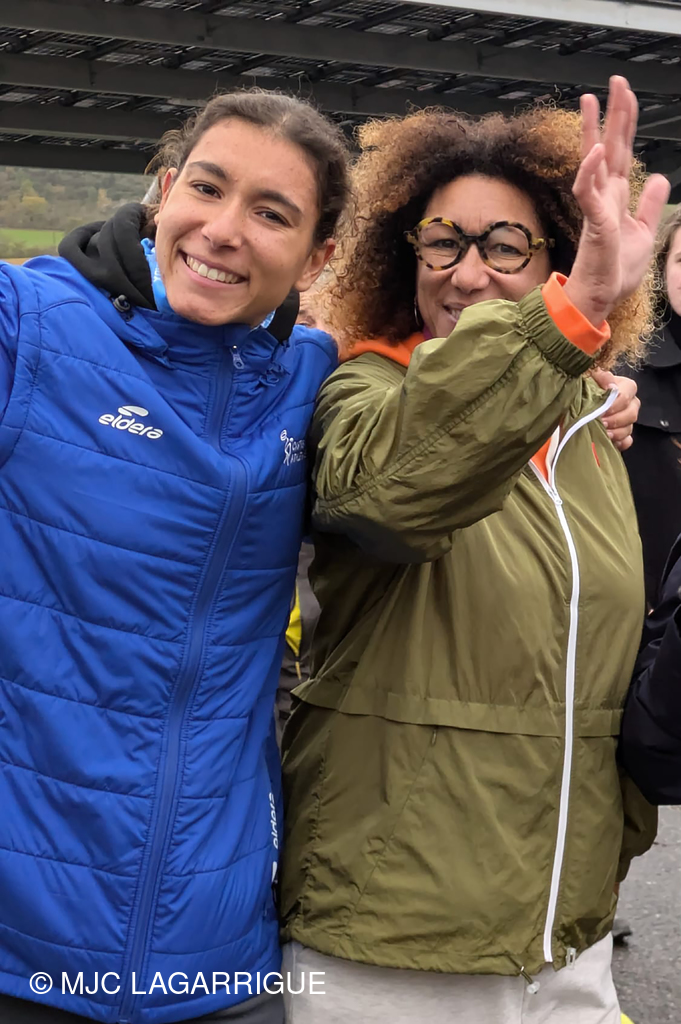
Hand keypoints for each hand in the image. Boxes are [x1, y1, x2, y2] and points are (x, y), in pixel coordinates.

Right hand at [563, 76, 669, 325]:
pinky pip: (587, 192)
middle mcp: (605, 196)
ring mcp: (597, 207)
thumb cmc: (615, 270)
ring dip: (592, 131)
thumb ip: (649, 203)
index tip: (625, 95)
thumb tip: (658, 177)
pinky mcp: (595, 222)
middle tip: (615, 82)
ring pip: (593, 161)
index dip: (626, 123)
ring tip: (590, 101)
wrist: (601, 298)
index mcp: (616, 196)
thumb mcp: (644, 231)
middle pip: (609, 147)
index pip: (622, 151)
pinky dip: (589, 172)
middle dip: (613, 114)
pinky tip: (593, 152)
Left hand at [591, 368, 639, 450]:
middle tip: (601, 422)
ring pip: (629, 428)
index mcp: (625, 387)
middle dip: (615, 420)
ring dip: (616, 433)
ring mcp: (627, 421)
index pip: (628, 393)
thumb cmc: (585, 388)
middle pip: (631, 413)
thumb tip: (611, 386)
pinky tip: (610, 442)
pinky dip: (620, 443)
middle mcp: (630, 403)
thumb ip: (602, 377)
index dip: (615, 403)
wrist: (576, 404)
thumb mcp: (590, 377)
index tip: (602, 410)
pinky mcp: (623, 435)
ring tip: (603, 433)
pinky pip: (628, 441)